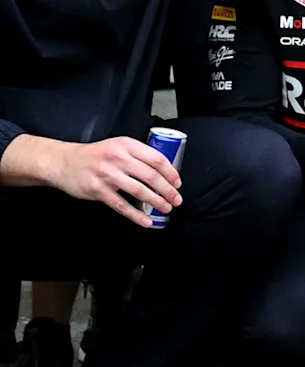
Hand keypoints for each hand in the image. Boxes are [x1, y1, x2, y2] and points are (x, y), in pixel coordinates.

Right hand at [41, 135, 182, 225]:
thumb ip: (137, 155)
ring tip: (166, 208)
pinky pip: (121, 205)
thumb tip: (163, 171)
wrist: (64, 162)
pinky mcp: (97, 190)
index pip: (156, 158)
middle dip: (168, 190)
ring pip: (139, 191)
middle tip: (176, 199)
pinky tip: (146, 221)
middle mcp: (117, 158)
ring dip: (156, 202)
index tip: (178, 183)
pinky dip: (136, 215)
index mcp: (126, 145)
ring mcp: (106, 175)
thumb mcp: (117, 146)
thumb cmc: (95, 156)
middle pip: (150, 176)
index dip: (170, 172)